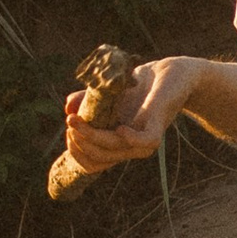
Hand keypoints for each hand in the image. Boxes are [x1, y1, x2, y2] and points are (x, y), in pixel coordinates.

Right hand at [55, 54, 198, 176]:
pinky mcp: (157, 127)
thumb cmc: (136, 86)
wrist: (169, 74)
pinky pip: (143, 141)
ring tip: (77, 120)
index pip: (94, 163)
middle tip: (70, 123)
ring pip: (114, 150)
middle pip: (99, 158)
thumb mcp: (105, 95)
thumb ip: (85, 102)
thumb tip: (68, 109)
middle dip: (80, 144)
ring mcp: (143, 139)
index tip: (68, 130)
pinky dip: (129, 138)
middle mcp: (129, 147)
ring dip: (92, 137)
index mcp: (117, 145)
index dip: (77, 152)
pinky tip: (118, 128)